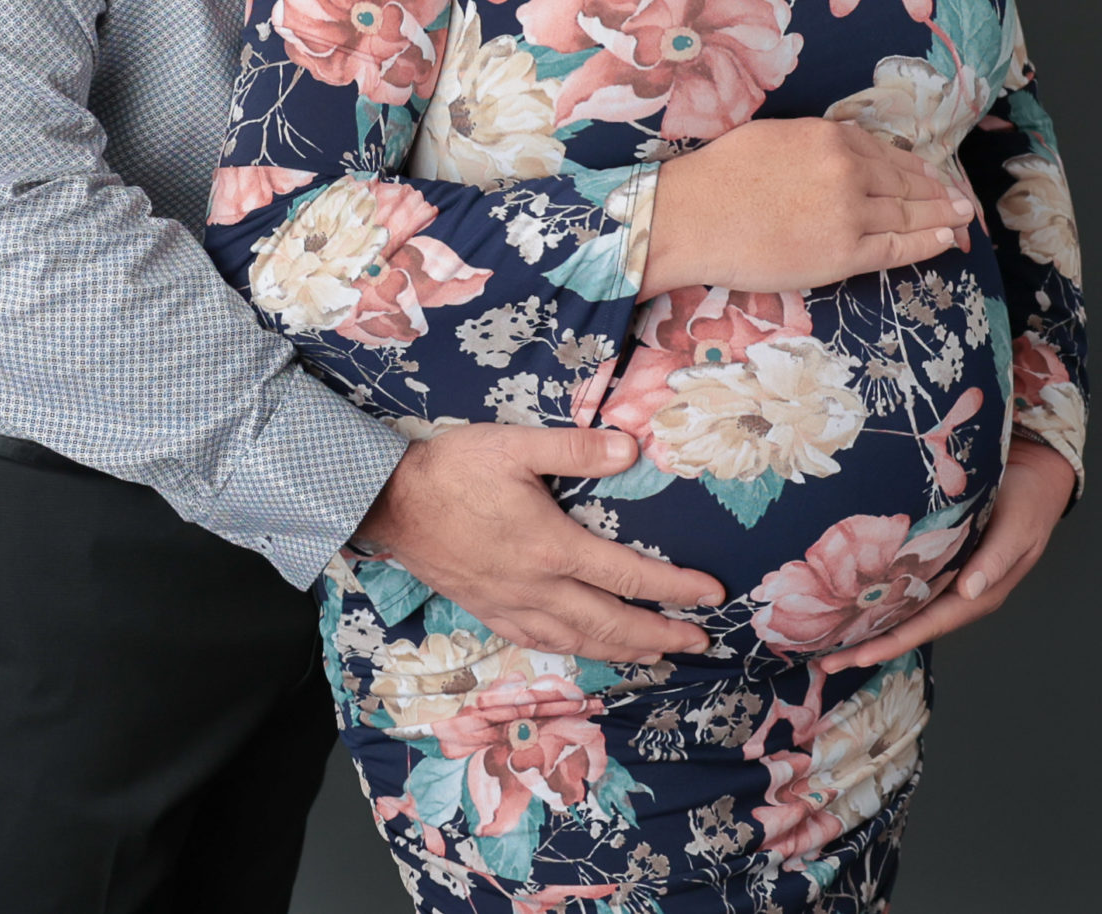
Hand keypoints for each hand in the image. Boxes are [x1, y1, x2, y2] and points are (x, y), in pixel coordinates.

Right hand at [353, 424, 724, 663]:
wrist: (389, 503)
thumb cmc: (452, 469)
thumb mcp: (515, 445)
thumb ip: (574, 449)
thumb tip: (630, 450)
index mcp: (552, 548)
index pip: (628, 577)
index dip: (675, 589)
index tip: (711, 597)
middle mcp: (537, 588)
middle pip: (610, 624)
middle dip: (659, 636)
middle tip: (697, 643)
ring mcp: (511, 606)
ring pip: (577, 641)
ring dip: (622, 651)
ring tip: (654, 656)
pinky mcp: (487, 611)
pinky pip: (539, 642)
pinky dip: (572, 651)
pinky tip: (581, 649)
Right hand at [642, 118, 973, 298]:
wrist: (692, 217)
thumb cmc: (719, 175)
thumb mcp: (774, 136)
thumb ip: (816, 142)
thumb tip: (842, 149)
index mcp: (830, 137)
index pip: (887, 152)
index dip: (916, 167)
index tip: (932, 174)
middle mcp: (849, 170)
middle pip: (905, 183)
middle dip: (937, 191)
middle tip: (959, 198)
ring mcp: (850, 213)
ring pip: (908, 214)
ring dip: (941, 216)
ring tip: (961, 218)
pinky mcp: (843, 253)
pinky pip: (897, 248)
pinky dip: (927, 243)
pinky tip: (945, 239)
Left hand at [818, 435, 1077, 673]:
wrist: (1037, 475)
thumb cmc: (1029, 502)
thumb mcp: (1018, 530)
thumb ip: (995, 561)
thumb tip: (970, 591)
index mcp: (980, 594)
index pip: (929, 625)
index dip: (893, 642)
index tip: (858, 656)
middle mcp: (960, 592)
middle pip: (910, 626)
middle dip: (870, 644)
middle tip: (826, 660)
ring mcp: (949, 577)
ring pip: (905, 609)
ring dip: (870, 624)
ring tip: (829, 640)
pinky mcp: (940, 558)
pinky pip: (906, 584)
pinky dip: (880, 595)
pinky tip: (853, 598)